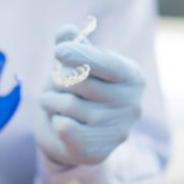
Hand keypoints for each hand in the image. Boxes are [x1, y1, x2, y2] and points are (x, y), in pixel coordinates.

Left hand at [35, 25, 144, 165]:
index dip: (81, 55)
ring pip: (68, 106)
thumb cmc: (83, 87)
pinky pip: (64, 127)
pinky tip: (60, 119)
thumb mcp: (81, 61)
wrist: (82, 132)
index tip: (58, 50)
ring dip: (50, 99)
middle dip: (59, 79)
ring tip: (52, 99)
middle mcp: (132, 105)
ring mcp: (118, 130)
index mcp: (133, 77)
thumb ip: (74, 43)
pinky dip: (55, 119)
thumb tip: (66, 31)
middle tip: (56, 81)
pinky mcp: (99, 151)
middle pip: (81, 83)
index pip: (107, 64)